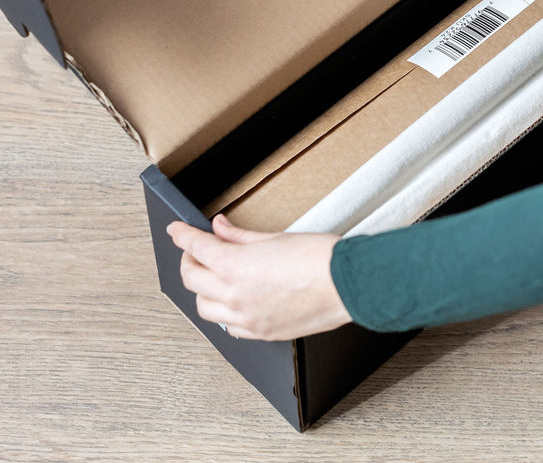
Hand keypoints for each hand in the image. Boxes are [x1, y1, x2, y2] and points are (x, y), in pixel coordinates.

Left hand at [167, 214, 350, 340]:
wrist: (347, 284)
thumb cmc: (320, 259)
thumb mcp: (276, 237)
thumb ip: (241, 236)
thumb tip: (220, 228)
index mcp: (235, 266)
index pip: (195, 248)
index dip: (181, 235)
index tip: (176, 229)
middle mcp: (234, 296)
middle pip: (192, 279)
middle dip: (189, 261)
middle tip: (196, 250)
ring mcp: (246, 318)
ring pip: (203, 308)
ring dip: (202, 290)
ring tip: (212, 277)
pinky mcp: (261, 333)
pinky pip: (228, 328)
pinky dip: (223, 313)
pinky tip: (232, 302)